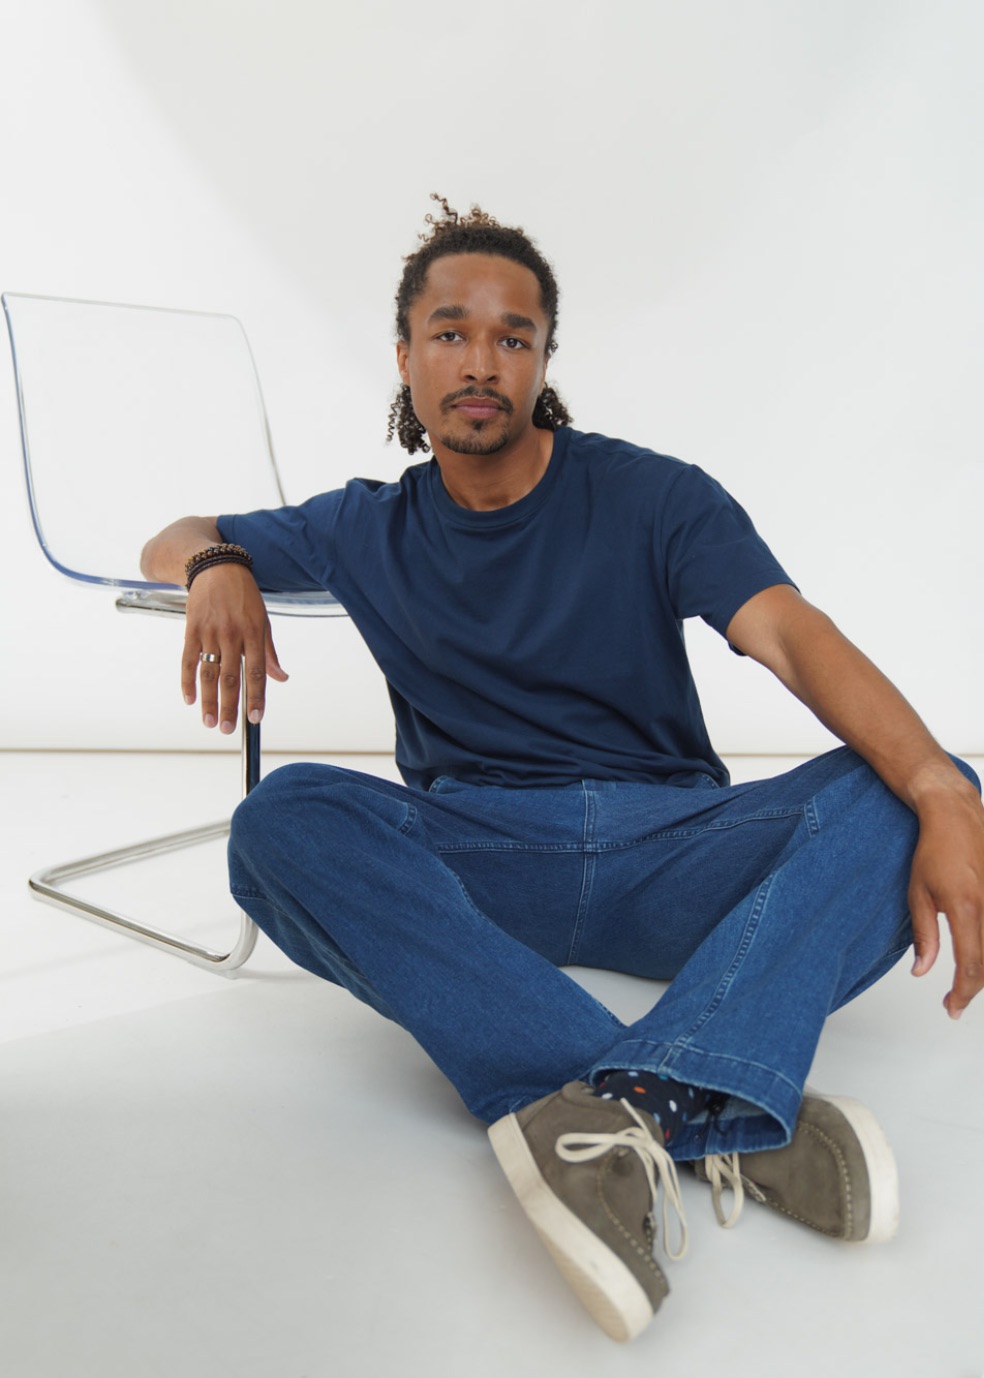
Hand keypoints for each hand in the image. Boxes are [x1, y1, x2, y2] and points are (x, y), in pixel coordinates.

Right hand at [181, 563, 287, 732]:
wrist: (216, 567)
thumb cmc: (244, 596)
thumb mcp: (264, 620)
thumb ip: (269, 652)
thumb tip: (281, 678)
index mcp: (254, 633)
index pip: (256, 672)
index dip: (256, 697)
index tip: (256, 718)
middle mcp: (232, 634)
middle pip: (230, 678)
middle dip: (229, 707)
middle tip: (226, 729)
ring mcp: (210, 632)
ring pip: (208, 673)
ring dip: (208, 700)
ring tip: (209, 722)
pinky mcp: (191, 629)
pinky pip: (188, 660)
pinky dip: (187, 681)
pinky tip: (190, 699)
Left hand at [909, 782, 983, 1017]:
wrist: (955, 815)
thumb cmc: (933, 850)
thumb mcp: (918, 893)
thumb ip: (924, 935)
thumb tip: (922, 972)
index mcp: (966, 908)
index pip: (971, 965)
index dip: (964, 993)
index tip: (952, 1007)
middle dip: (972, 988)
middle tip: (954, 1001)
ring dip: (983, 971)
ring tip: (964, 982)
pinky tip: (978, 958)